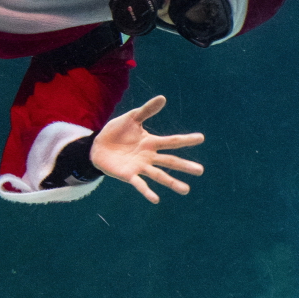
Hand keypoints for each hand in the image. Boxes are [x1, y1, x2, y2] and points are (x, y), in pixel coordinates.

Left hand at [89, 95, 203, 203]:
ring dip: (172, 182)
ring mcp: (140, 167)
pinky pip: (139, 184)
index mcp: (151, 142)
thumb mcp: (131, 118)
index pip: (172, 141)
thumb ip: (146, 110)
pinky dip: (147, 191)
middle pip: (170, 161)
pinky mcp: (128, 175)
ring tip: (186, 190)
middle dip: (184, 166)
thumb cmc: (116, 132)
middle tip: (200, 170)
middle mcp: (149, 156)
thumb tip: (163, 98)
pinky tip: (155, 199)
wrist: (97, 146)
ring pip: (159, 175)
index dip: (186, 139)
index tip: (201, 138)